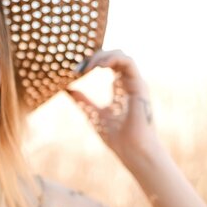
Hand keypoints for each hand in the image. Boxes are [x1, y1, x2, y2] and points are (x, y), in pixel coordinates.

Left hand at [66, 50, 163, 169]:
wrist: (131, 150)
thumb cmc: (116, 136)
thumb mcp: (92, 114)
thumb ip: (82, 100)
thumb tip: (67, 89)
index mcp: (120, 88)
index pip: (109, 64)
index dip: (92, 62)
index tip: (74, 71)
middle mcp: (129, 83)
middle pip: (114, 56)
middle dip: (95, 56)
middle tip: (79, 67)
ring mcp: (135, 83)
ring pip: (122, 56)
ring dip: (102, 56)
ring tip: (88, 66)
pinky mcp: (139, 86)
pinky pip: (129, 63)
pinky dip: (113, 59)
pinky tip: (99, 66)